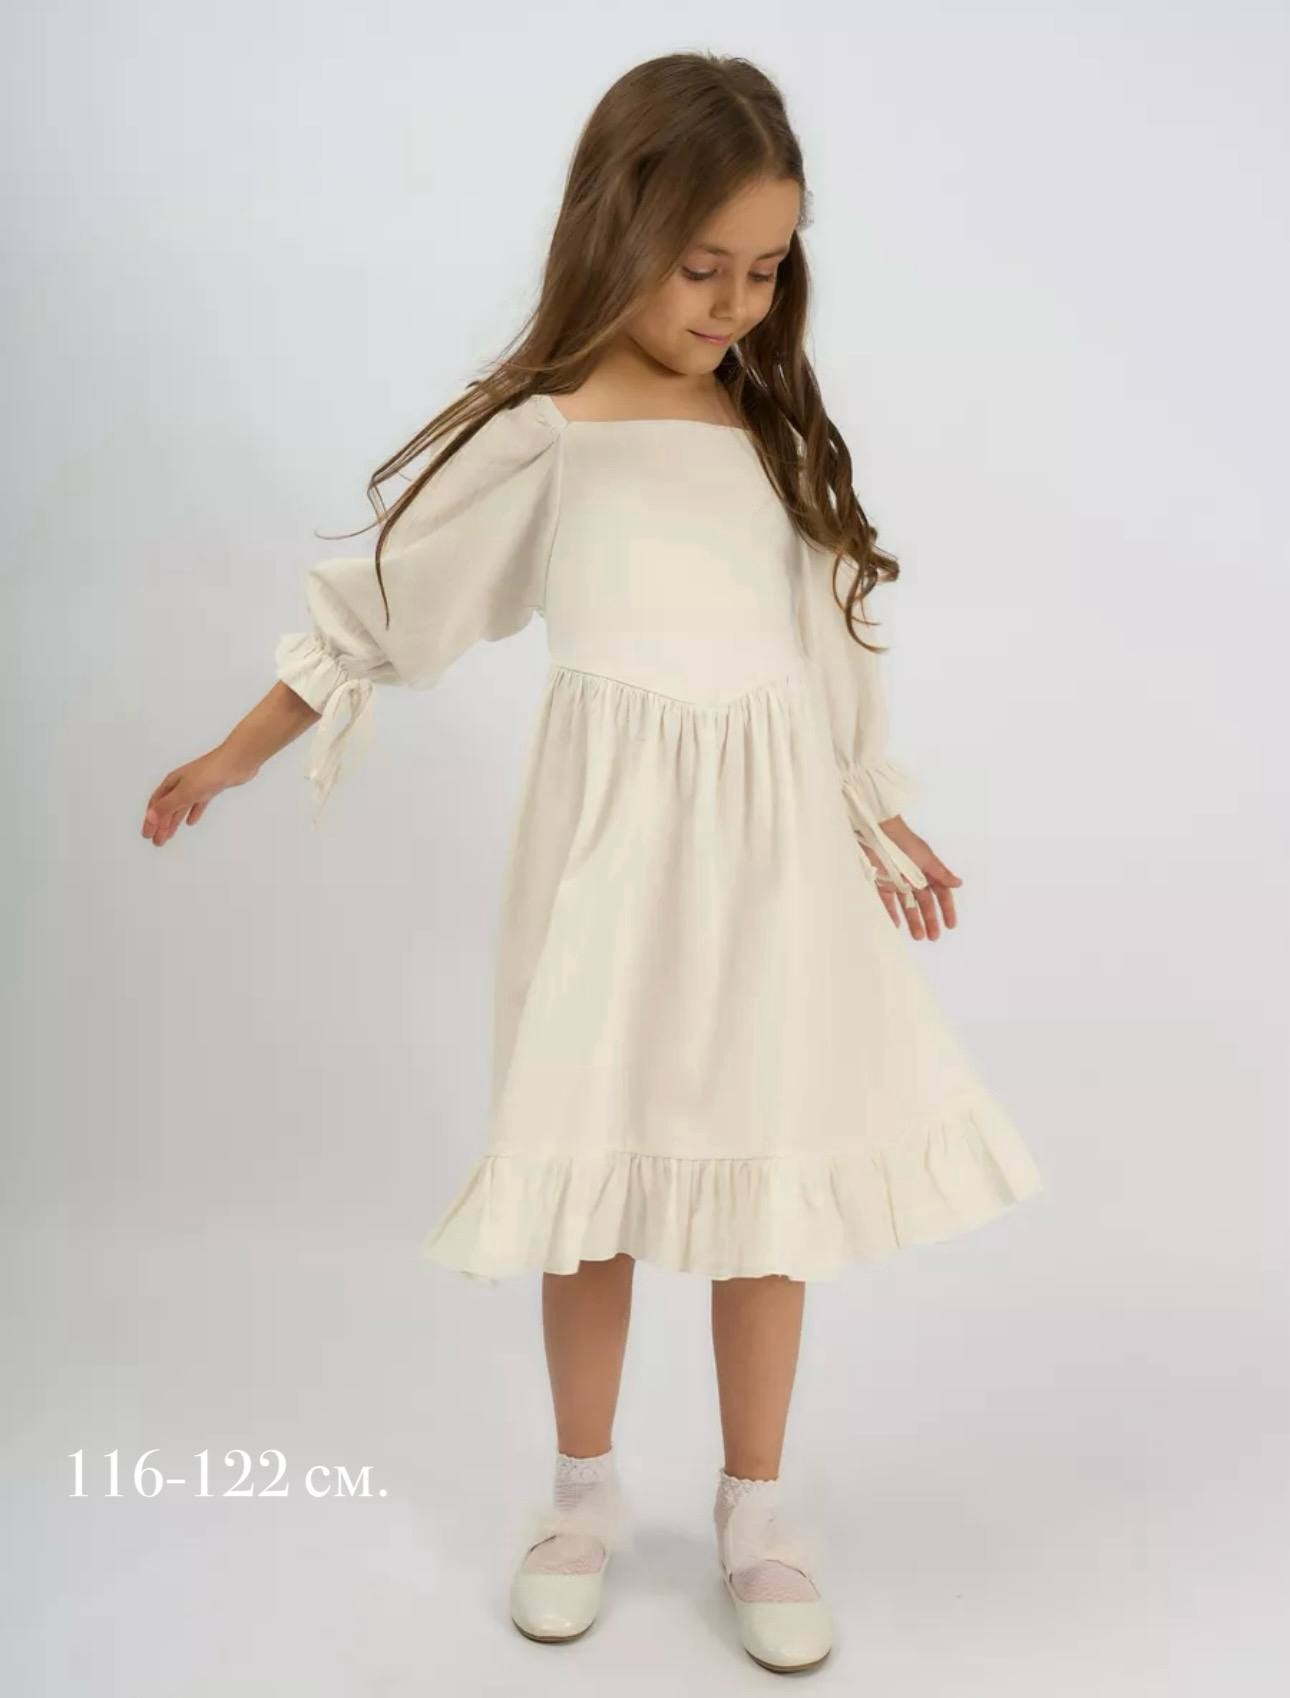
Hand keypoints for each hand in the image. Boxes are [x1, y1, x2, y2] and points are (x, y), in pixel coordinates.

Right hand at [141, 744, 259, 847]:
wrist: (236, 763)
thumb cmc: (208, 775)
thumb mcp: (184, 793)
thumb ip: (167, 806)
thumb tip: (150, 818)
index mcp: (171, 783)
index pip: (156, 805)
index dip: (150, 820)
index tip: (146, 835)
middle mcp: (181, 784)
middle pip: (167, 808)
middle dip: (161, 825)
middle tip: (157, 842)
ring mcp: (196, 786)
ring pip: (181, 807)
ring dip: (174, 822)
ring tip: (169, 836)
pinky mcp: (210, 789)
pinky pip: (197, 804)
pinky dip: (192, 813)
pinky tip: (191, 822)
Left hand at [859, 816, 961, 940]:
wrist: (878, 833)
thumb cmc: (905, 843)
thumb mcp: (926, 858)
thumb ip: (941, 873)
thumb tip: (959, 884)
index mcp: (927, 872)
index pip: (941, 894)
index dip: (946, 909)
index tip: (951, 925)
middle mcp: (914, 879)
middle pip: (925, 904)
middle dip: (930, 920)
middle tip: (933, 937)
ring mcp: (898, 882)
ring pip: (907, 906)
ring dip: (914, 921)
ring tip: (918, 936)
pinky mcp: (881, 884)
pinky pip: (887, 902)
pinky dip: (891, 913)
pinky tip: (897, 925)